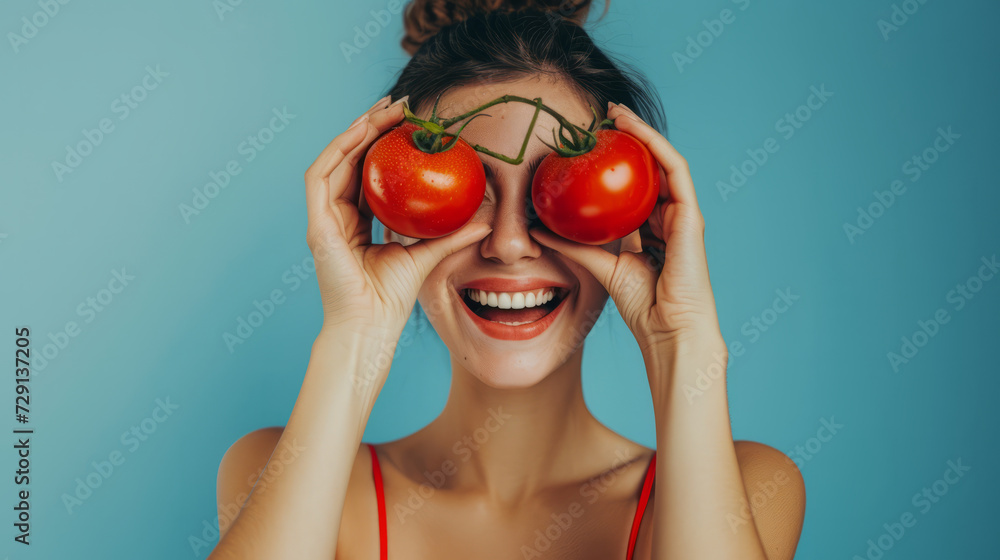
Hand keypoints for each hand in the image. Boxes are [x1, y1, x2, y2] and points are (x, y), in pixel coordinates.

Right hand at [304, 97, 492, 335]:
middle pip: (350, 160)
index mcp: (357, 222)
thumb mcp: (427, 255)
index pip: (369, 173)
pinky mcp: (316, 225)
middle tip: (399, 105)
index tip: (411, 123)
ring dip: (355, 131)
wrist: (371, 327)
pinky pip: (319, 178)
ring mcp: (323, 220)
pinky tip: (359, 133)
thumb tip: (487, 215)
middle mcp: (337, 216)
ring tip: (382, 111)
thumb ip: (452, 234)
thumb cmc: (393, 299)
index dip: (385, 144)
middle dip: (371, 128)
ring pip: (333, 160)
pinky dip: (337, 152)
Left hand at [527, 103, 724, 359]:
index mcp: (652, 227)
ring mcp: (683, 213)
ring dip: (641, 132)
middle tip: (600, 117)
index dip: (617, 160)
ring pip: (663, 160)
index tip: (590, 141)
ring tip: (615, 113)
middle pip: (650, 167)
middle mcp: (670, 215)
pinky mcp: (691, 214)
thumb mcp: (600, 266)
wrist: (668, 329)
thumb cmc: (642, 305)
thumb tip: (538, 229)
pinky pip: (675, 169)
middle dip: (628, 137)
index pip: (635, 184)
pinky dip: (655, 146)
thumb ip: (574, 245)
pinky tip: (633, 130)